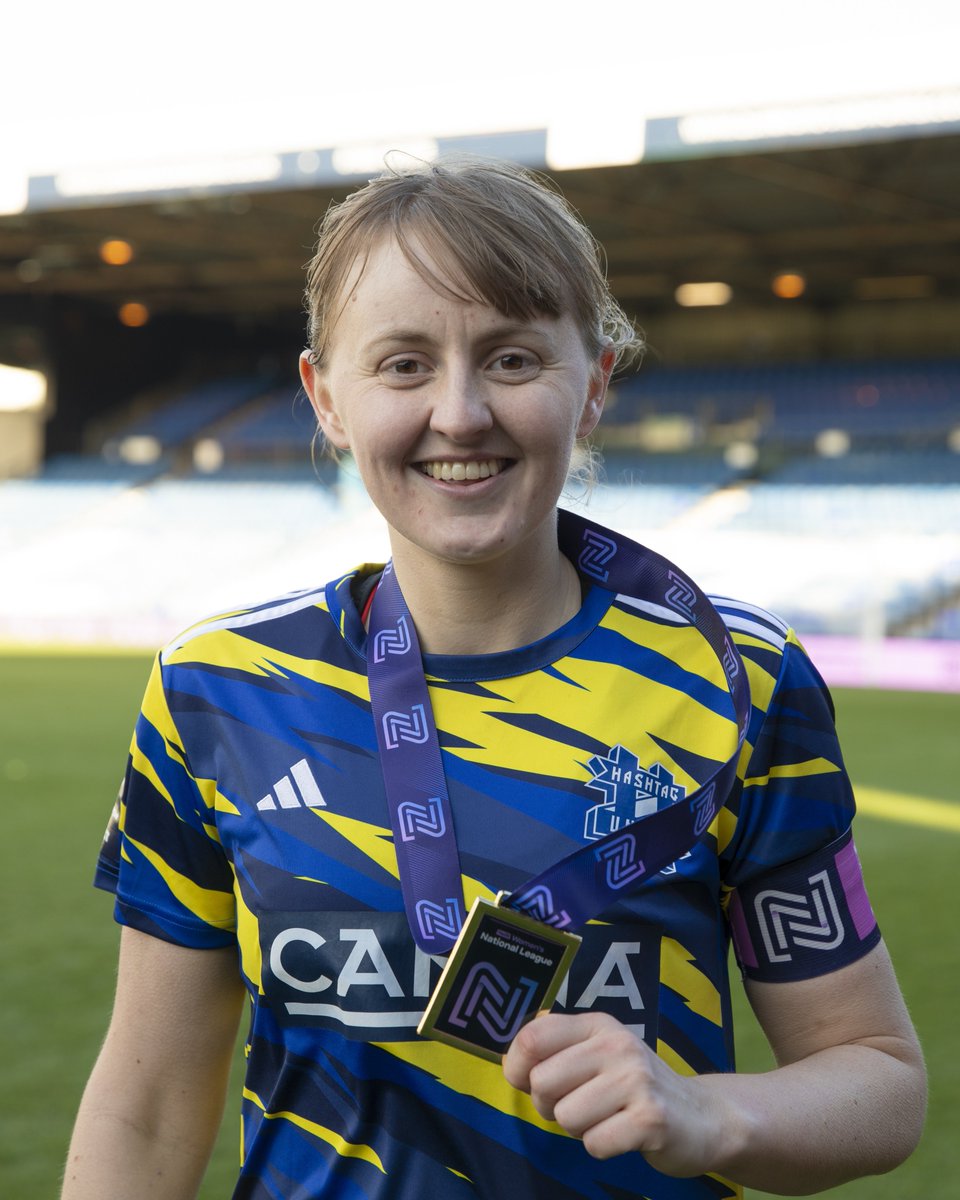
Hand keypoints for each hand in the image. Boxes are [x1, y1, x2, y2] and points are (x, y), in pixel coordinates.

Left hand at [502, 1012, 727, 1175]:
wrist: (704, 1117)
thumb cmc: (635, 1087)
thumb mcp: (598, 1054)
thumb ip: (556, 1051)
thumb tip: (511, 1064)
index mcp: (597, 1025)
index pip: (532, 1036)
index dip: (518, 1068)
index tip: (531, 1082)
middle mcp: (617, 1044)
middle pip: (542, 1082)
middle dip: (551, 1106)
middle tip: (581, 1106)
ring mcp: (637, 1080)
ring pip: (566, 1116)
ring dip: (579, 1129)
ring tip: (607, 1119)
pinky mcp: (651, 1119)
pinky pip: (594, 1143)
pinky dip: (602, 1147)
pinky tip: (624, 1135)